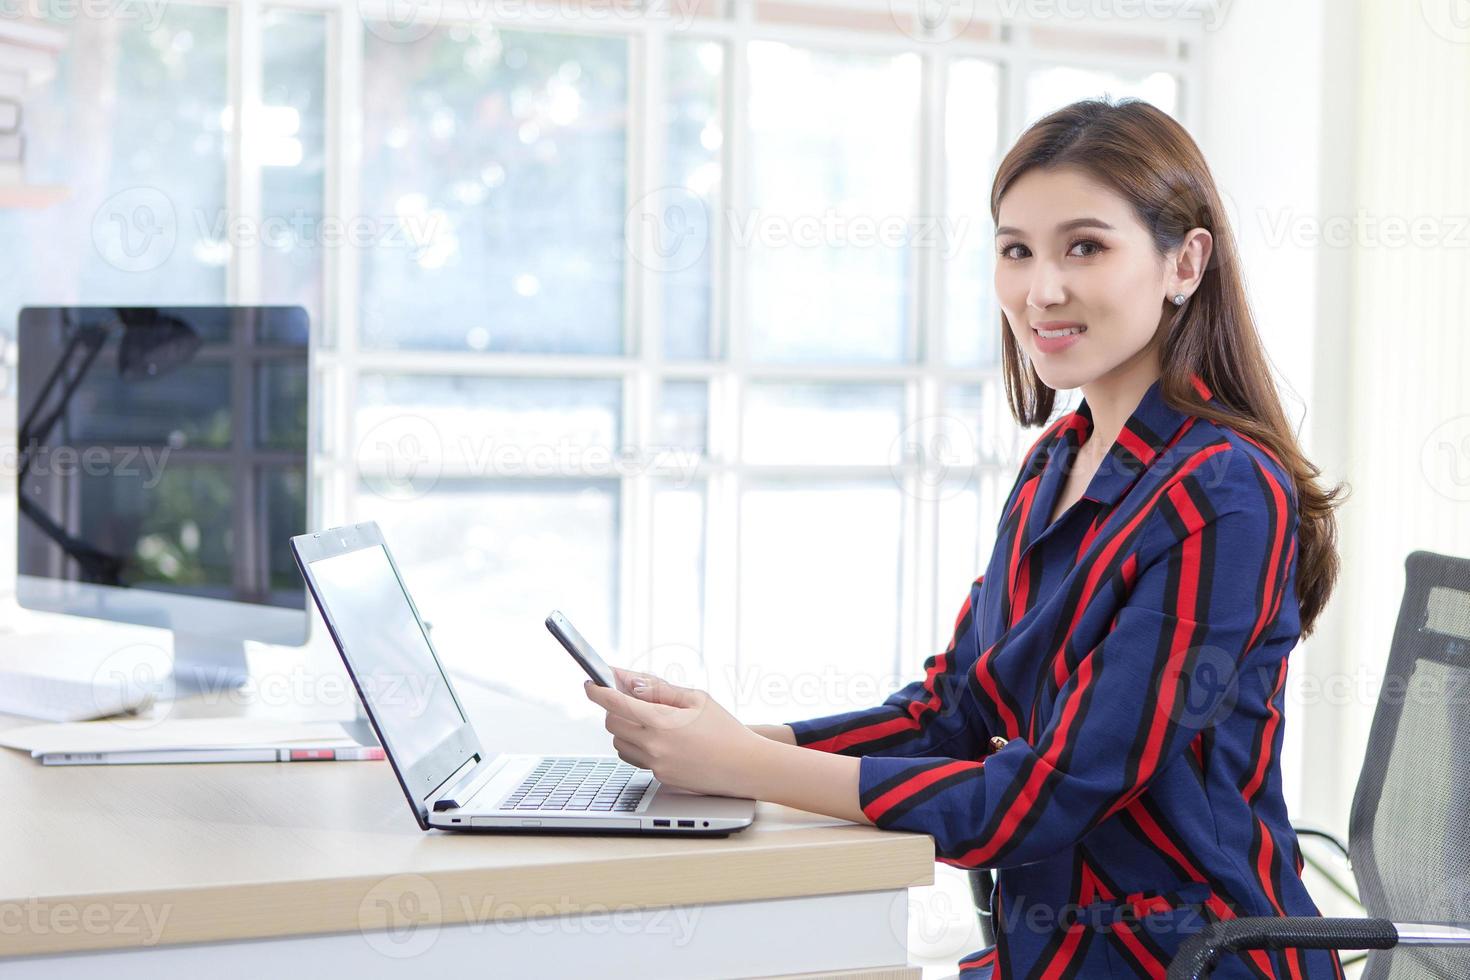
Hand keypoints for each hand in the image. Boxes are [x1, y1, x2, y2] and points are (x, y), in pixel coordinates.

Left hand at [583, 667, 765, 797]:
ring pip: (620, 743)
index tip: (589, 682)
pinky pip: (637, 759)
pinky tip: (659, 739)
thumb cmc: (724, 729)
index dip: (598, 691)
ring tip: (647, 720)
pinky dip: (639, 746)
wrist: (745, 767)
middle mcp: (655, 746)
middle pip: (612, 724)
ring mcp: (656, 765)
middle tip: (625, 699)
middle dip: (613, 709)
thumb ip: (660, 689)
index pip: (616, 703)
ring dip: (624, 729)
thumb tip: (630, 682)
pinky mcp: (660, 778)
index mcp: (663, 722)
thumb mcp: (696, 699)